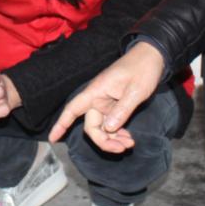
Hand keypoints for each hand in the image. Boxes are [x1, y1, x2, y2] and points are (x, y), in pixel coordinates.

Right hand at [48, 42, 165, 152]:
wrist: (152, 57)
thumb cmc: (142, 69)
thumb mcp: (135, 91)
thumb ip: (122, 110)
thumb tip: (108, 129)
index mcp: (96, 91)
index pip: (73, 109)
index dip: (61, 124)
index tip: (52, 139)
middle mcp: (98, 98)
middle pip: (91, 126)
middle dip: (104, 140)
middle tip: (122, 148)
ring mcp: (106, 102)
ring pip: (102, 127)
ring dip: (113, 138)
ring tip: (129, 144)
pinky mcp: (115, 105)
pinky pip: (111, 123)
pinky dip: (118, 133)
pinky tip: (128, 138)